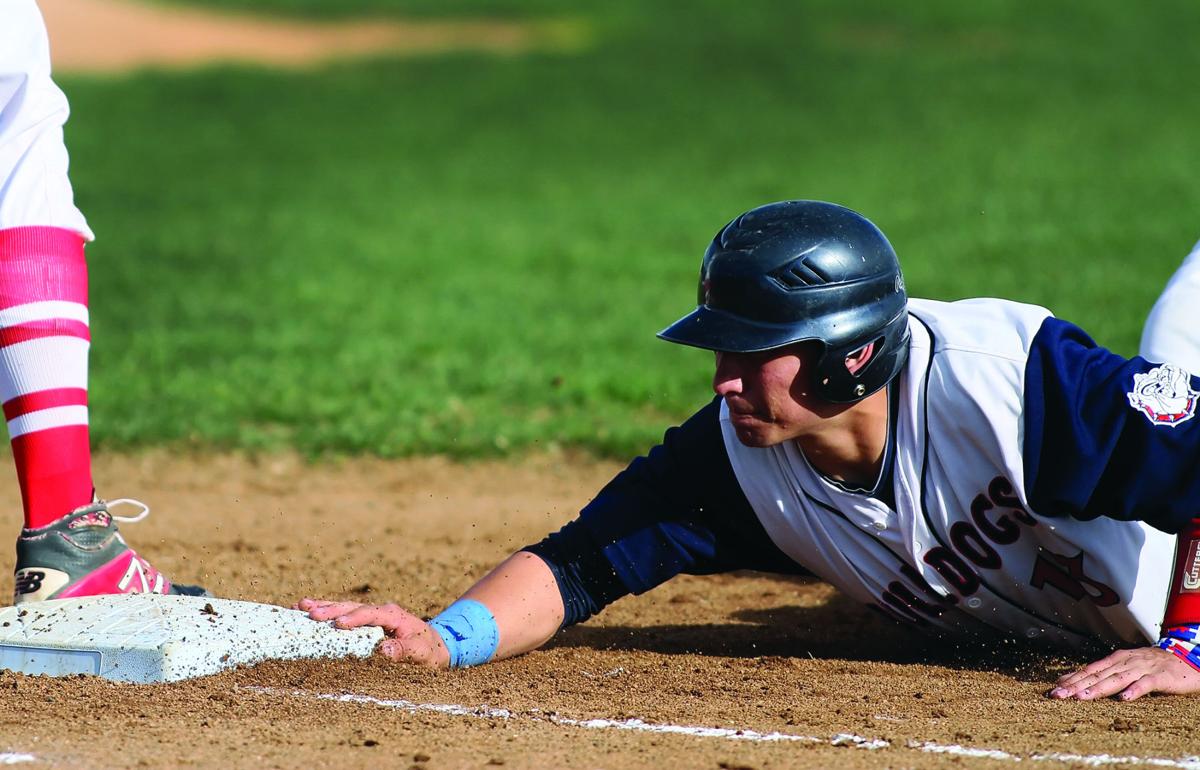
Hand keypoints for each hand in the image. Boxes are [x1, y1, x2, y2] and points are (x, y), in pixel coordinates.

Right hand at [296, 597, 449, 667]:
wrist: (433, 646)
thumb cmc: (427, 649)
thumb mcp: (420, 652)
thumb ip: (404, 651)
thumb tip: (384, 650)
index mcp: (393, 615)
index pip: (371, 614)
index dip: (354, 618)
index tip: (338, 624)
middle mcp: (380, 611)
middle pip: (352, 606)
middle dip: (331, 609)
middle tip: (310, 613)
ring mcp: (371, 615)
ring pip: (344, 607)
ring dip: (324, 607)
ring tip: (300, 606)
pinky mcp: (364, 623)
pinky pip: (343, 616)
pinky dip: (327, 613)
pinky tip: (307, 612)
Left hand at [1050, 646, 1199, 700]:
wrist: (1184, 659)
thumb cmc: (1149, 666)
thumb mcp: (1123, 668)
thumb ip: (1101, 675)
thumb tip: (1071, 682)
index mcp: (1114, 660)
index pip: (1088, 670)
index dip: (1071, 680)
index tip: (1054, 690)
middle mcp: (1124, 663)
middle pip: (1097, 675)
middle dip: (1076, 686)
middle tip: (1058, 695)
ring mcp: (1142, 669)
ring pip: (1116, 679)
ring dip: (1098, 689)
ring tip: (1082, 698)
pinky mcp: (1161, 677)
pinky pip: (1146, 684)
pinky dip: (1134, 690)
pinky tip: (1124, 699)